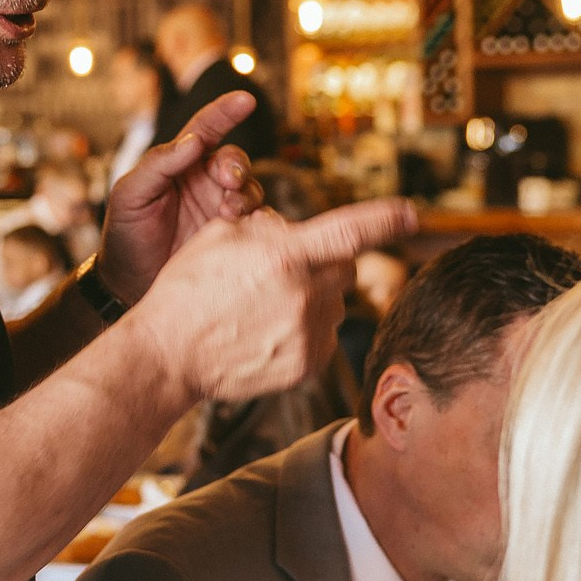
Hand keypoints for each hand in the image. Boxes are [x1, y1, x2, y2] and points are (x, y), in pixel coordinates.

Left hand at [95, 93, 267, 302]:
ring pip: (251, 190)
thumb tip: (194, 140)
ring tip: (228, 212)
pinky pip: (258, 224)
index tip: (244, 100)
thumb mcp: (130, 194)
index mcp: (182, 164)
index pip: (207, 129)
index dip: (226, 112)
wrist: (129, 285)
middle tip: (227, 180)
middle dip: (237, 165)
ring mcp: (222, 210)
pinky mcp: (234, 239)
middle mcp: (206, 183)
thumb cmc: (125, 234)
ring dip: (245, 195)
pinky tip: (247, 229)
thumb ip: (158, 164)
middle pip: (236, 161)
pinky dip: (259, 222)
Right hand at [126, 198, 414, 404]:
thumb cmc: (187, 289)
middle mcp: (305, 295)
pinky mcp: (308, 366)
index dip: (386, 219)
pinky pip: (323, 337)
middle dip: (326, 263)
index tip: (411, 214)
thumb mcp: (219, 235)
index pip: (351, 231)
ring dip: (312, 299)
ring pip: (334, 305)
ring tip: (265, 309)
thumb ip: (267, 227)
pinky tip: (268, 333)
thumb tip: (295, 228)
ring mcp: (309, 334)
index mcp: (285, 256)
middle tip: (287, 270)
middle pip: (344, 268)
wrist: (168, 354)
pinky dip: (305, 331)